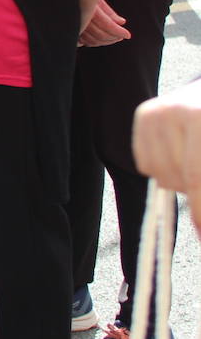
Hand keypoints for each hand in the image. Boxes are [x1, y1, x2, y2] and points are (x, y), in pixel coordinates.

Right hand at [79, 0, 129, 45]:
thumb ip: (109, 12)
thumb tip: (121, 22)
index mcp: (89, 8)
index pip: (107, 25)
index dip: (119, 32)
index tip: (127, 35)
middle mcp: (80, 17)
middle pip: (100, 34)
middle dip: (113, 38)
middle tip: (122, 36)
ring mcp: (74, 25)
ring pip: (91, 40)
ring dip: (105, 41)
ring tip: (114, 38)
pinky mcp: (71, 30)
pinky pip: (82, 41)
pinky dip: (93, 42)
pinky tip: (100, 40)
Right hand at [132, 80, 200, 233]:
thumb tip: (200, 228)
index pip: (196, 178)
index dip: (200, 210)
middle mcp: (176, 110)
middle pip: (178, 179)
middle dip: (195, 193)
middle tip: (200, 184)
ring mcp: (156, 112)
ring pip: (160, 174)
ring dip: (180, 181)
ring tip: (195, 165)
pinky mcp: (144, 114)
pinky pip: (145, 162)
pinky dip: (163, 168)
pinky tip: (181, 154)